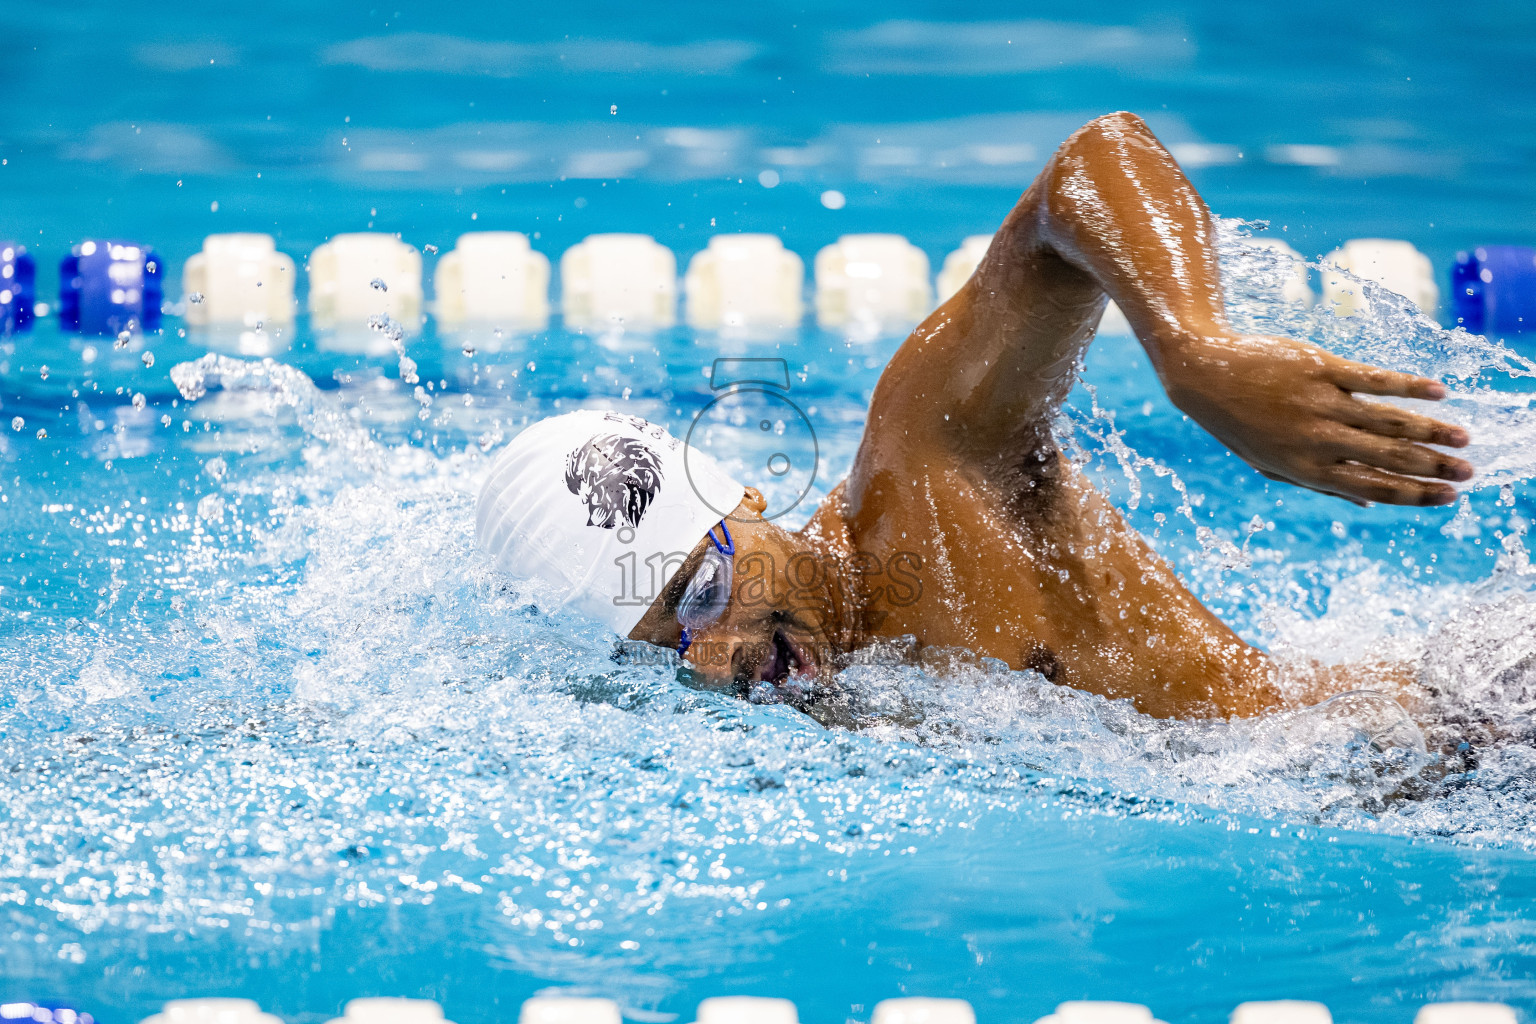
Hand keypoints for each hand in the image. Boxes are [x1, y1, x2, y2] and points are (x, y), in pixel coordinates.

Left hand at [1159, 333, 1471, 505]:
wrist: (1204, 373)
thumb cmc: (1240, 422)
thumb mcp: (1269, 464)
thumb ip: (1318, 483)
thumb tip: (1367, 502)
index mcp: (1306, 469)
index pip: (1374, 486)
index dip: (1415, 494)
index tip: (1449, 497)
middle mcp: (1318, 439)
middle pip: (1390, 457)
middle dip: (1434, 467)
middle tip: (1469, 472)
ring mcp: (1322, 403)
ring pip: (1390, 421)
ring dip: (1432, 430)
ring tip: (1464, 437)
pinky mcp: (1323, 368)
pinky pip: (1377, 380)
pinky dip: (1410, 387)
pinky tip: (1438, 393)